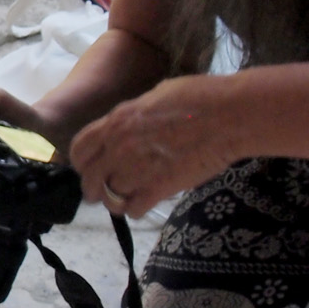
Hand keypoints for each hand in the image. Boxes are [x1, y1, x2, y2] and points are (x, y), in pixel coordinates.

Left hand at [67, 74, 243, 216]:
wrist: (228, 116)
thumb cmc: (199, 98)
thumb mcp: (155, 96)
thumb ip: (134, 116)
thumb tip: (129, 124)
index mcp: (117, 121)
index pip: (80, 149)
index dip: (81, 163)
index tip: (89, 168)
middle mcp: (119, 146)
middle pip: (90, 180)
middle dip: (95, 188)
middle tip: (106, 191)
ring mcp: (136, 169)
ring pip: (110, 198)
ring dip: (118, 200)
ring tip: (130, 197)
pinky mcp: (158, 189)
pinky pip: (132, 210)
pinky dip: (136, 209)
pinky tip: (146, 202)